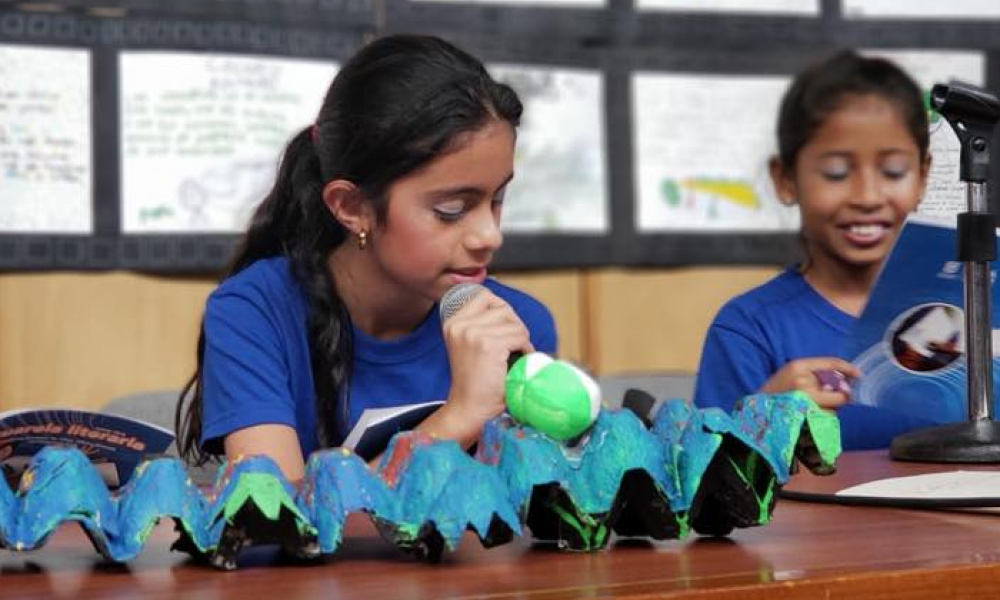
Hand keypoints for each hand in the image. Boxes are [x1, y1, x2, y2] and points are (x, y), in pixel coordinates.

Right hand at [439, 289, 533, 436]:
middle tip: (512, 346)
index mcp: (452, 321)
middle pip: (502, 308)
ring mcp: (472, 333)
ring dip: (520, 338)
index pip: (484, 295)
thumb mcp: (469, 343)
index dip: (501, 311)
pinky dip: (525, 348)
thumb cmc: (475, 379)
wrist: (470, 407)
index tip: (503, 330)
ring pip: (514, 323)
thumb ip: (481, 323)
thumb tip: (507, 310)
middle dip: (514, 326)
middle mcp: (459, 324)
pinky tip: (518, 360)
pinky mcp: (488, 345)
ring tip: (514, 354)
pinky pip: (519, 336)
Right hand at [760, 357, 859, 410]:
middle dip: (841, 395)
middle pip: (838, 387)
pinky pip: (828, 417)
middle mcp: (803, 380)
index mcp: (797, 366)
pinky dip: (825, 419)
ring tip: (816, 410)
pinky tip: (813, 419)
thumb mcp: (788, 375)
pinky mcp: (807, 416)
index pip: (831, 363)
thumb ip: (811, 374)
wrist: (755, 415)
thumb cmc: (773, 395)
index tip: (858, 375)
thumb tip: (843, 379)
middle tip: (835, 399)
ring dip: (832, 409)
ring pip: (835, 405)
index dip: (848, 368)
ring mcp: (805, 399)